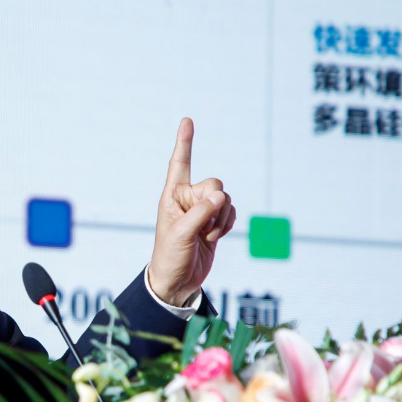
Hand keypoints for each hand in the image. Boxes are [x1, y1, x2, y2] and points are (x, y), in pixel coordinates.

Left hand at [147, 118, 234, 305]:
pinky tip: (213, 238)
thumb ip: (201, 213)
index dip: (185, 142)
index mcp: (172, 195)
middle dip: (213, 206)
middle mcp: (188, 198)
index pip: (179, 164)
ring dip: (219, 221)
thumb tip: (221, 196)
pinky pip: (231, 212)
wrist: (178, 280)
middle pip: (215, 184)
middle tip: (200, 227)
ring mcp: (203, 209)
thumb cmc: (170, 256)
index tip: (187, 120)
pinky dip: (226, 226)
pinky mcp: (215, 221)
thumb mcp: (181, 234)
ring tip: (202, 236)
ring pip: (226, 200)